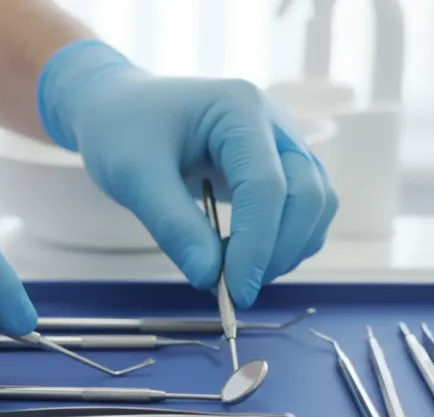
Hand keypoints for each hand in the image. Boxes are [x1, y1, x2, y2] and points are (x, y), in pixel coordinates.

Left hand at [38, 40, 336, 307]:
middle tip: (234, 291)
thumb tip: (210, 278)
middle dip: (278, 251)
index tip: (234, 292)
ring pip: (316, 205)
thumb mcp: (134, 176)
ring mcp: (282, 142)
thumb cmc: (123, 131)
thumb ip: (173, 226)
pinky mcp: (280, 166)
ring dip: (287, 250)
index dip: (256, 245)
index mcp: (239, 108)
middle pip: (307, 195)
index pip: (266, 186)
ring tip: (234, 273)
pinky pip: (305, 209)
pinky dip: (286, 242)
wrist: (117, 110)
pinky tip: (244, 258)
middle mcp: (273, 121)